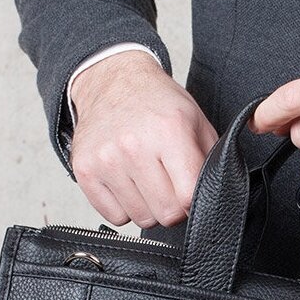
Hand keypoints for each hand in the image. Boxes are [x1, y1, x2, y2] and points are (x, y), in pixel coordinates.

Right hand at [68, 50, 217, 227]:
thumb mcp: (196, 121)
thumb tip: (215, 198)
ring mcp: (105, 159)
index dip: (195, 201)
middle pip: (166, 214)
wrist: (113, 81)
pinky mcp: (84, 170)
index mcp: (169, 132)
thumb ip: (211, 161)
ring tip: (147, 179)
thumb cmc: (158, 104)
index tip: (191, 191)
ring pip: (141, 219)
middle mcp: (133, 146)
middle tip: (170, 184)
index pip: (189, 198)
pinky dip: (124, 207)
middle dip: (174, 206)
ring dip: (149, 207)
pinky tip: (127, 183)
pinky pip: (114, 217)